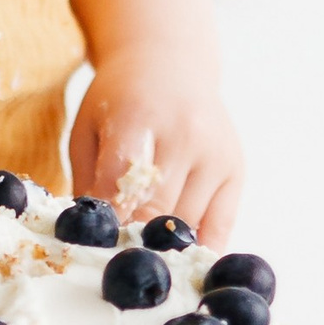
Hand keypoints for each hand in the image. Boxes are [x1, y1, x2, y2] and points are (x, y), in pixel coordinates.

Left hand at [70, 53, 244, 246]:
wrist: (169, 63)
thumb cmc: (119, 102)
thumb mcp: (88, 130)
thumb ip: (87, 183)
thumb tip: (89, 240)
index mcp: (138, 116)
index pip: (123, 184)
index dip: (108, 221)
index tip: (95, 246)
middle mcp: (185, 133)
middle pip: (157, 209)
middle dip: (132, 239)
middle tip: (114, 259)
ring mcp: (215, 153)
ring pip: (187, 224)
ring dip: (162, 246)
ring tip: (143, 256)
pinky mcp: (236, 169)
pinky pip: (220, 227)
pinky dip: (200, 250)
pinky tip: (181, 261)